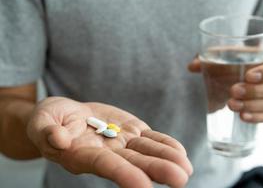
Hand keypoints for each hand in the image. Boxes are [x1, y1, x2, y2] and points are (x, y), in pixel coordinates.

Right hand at [27, 97, 192, 187]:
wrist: (68, 114)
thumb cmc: (50, 119)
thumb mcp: (41, 121)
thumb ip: (47, 130)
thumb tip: (58, 140)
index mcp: (83, 155)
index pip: (106, 165)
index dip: (124, 174)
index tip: (144, 185)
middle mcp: (107, 153)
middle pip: (134, 162)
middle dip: (156, 170)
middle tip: (180, 179)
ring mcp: (121, 142)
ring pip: (146, 151)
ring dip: (167, 159)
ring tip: (187, 169)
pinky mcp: (131, 131)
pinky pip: (150, 138)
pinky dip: (165, 144)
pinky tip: (181, 153)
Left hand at [188, 51, 262, 121]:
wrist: (256, 70)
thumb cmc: (245, 60)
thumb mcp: (232, 55)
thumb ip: (213, 57)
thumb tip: (192, 66)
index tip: (248, 75)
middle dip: (253, 92)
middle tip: (233, 91)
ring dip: (251, 106)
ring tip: (231, 105)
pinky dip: (256, 117)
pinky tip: (242, 117)